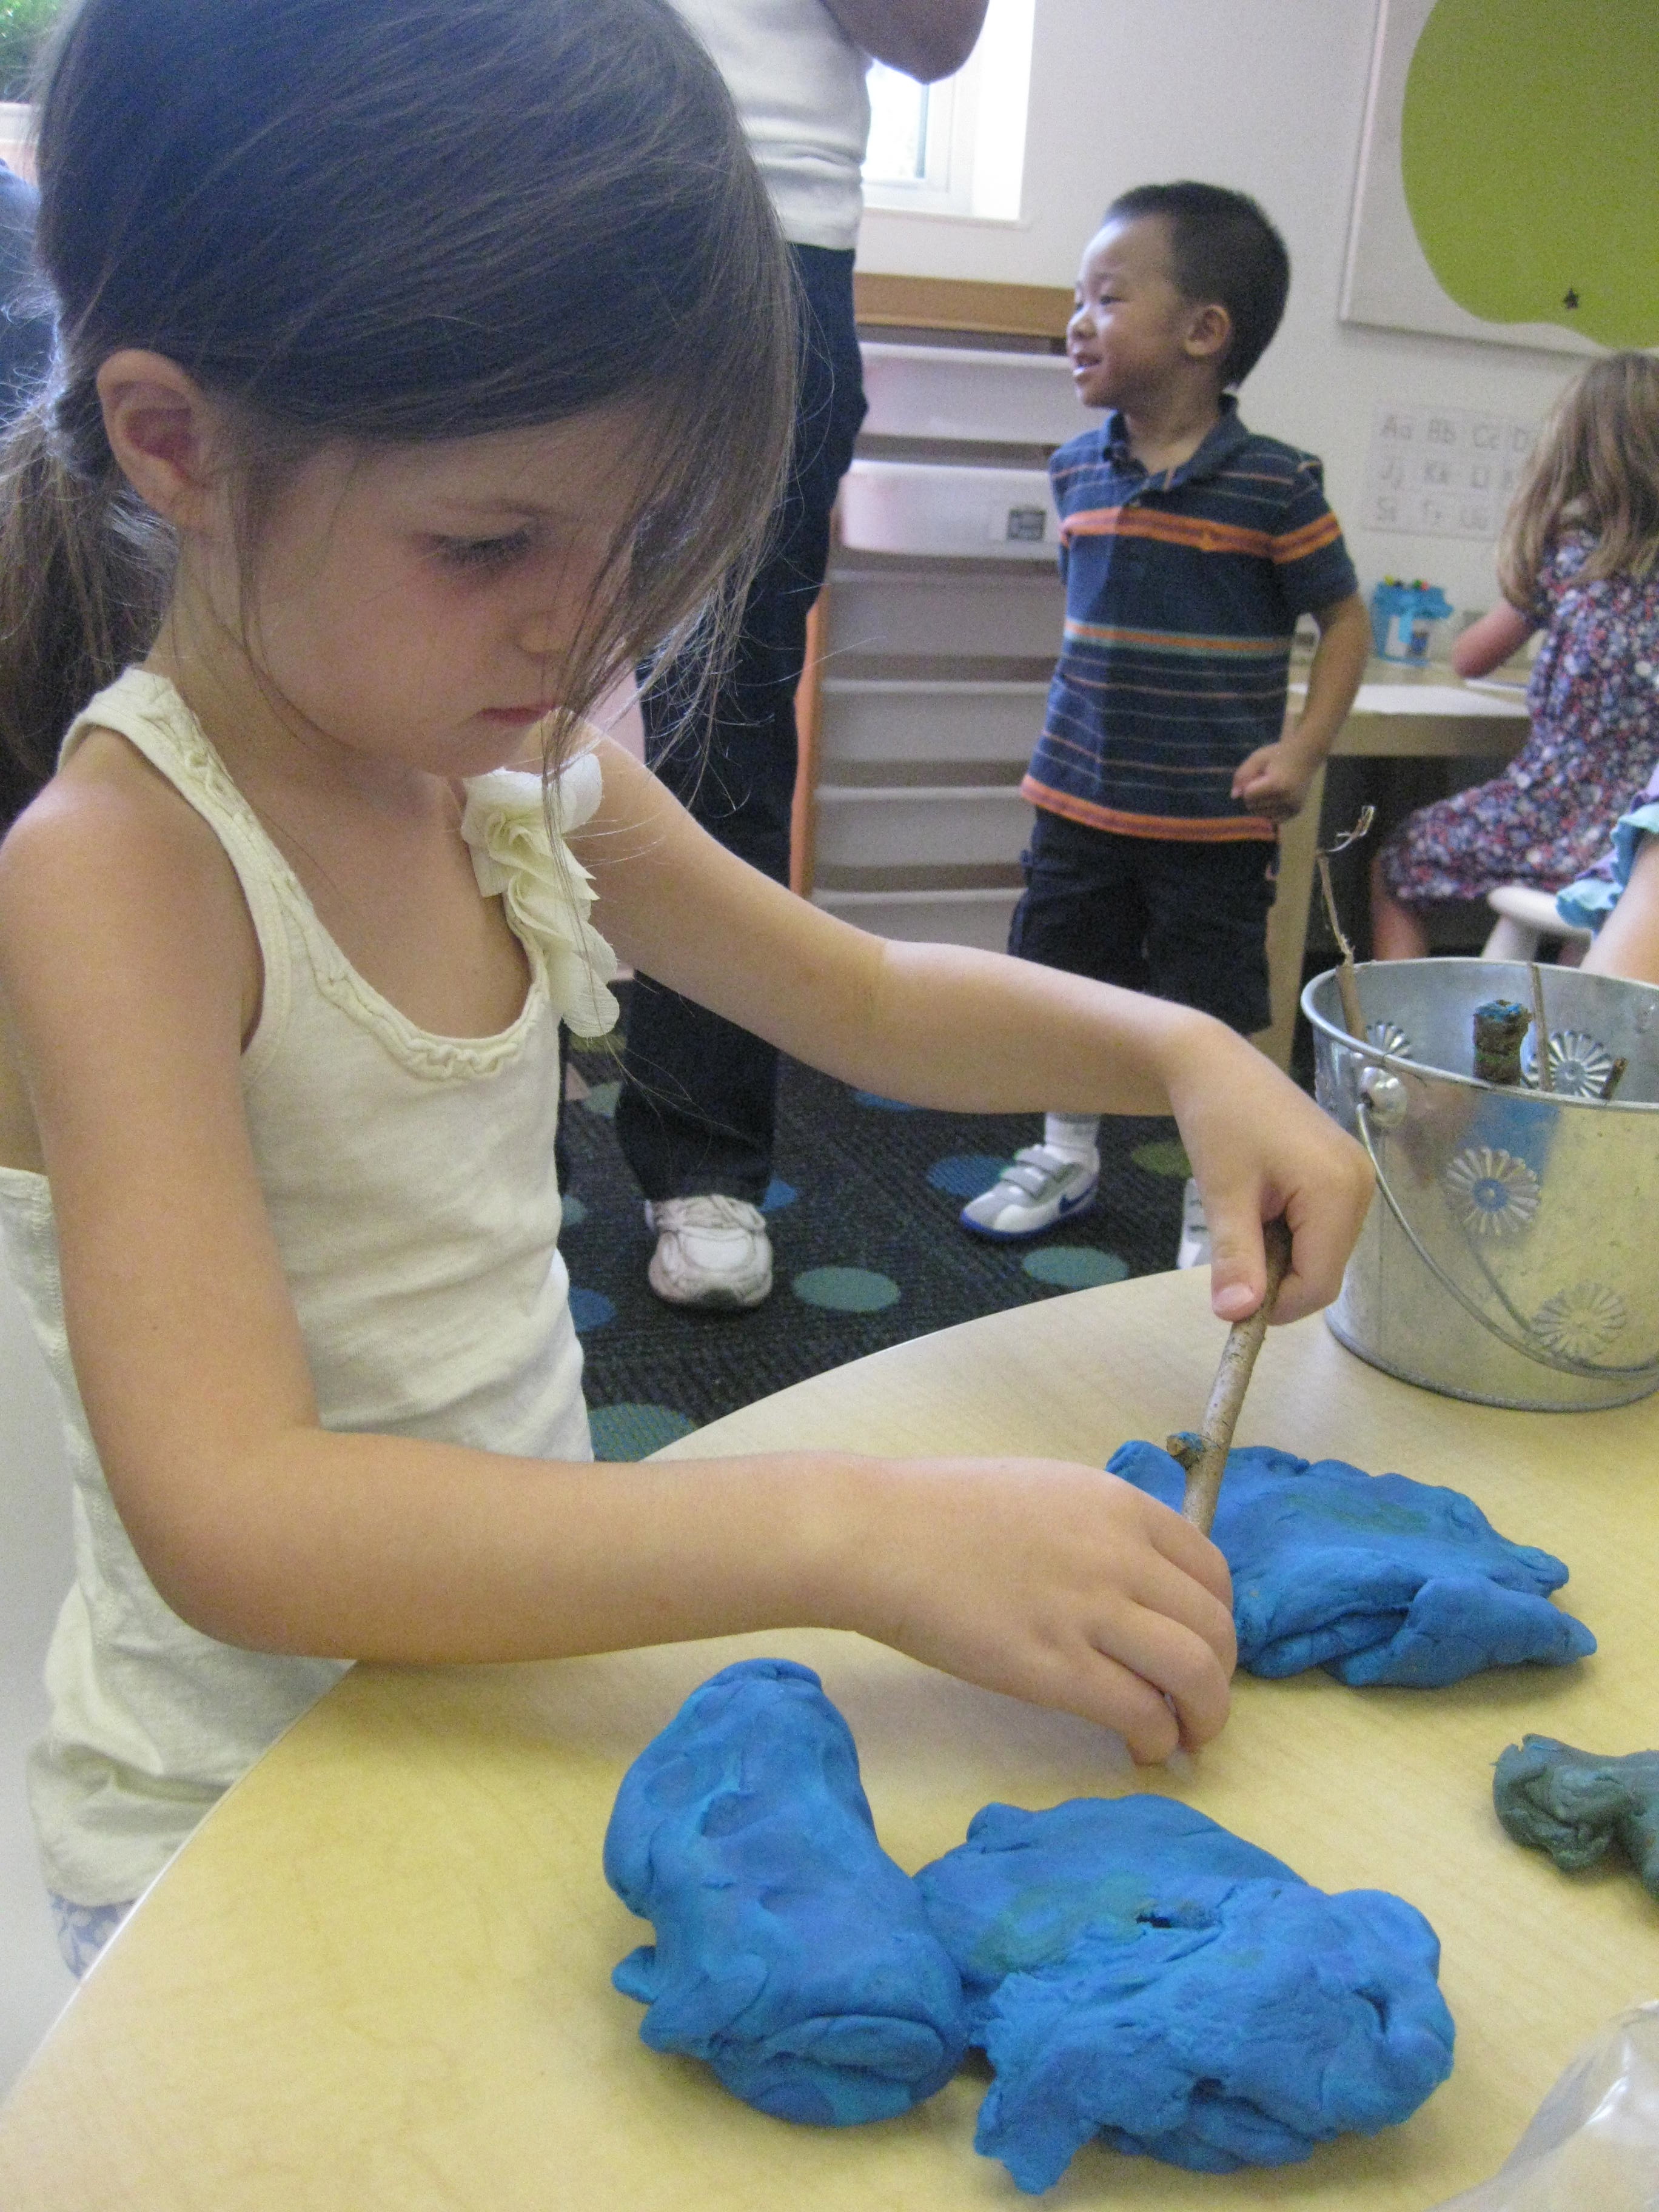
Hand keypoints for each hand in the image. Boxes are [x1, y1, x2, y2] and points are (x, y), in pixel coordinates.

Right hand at [839, 1458, 1234, 1760]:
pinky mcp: (1057, 1668)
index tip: (1199, 1649)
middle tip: (1195, 1706)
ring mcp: (1091, 1610)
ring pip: (1195, 1673)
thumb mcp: (1045, 1492)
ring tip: (1182, 1739)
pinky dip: (1155, 1740)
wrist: (879, 1535)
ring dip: (1204, 1717)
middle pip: (1215, 1627)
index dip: (1216, 1621)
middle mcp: (1121, 1554)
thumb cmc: (942, 1512)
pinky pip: (1140, 1712)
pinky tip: (1139, 1750)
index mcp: (1119, 1505)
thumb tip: (1131, 1582)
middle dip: (1218, 1679)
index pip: (1211, 1571)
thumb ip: (1098, 1531)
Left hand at [1161, 1017, 1373, 1325]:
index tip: (1231, 1296)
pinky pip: (1324, 1229)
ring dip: (1282, 1255)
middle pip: (1325, 1271)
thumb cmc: (1217, 1121)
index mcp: (1338, 1189)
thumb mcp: (1223, 1194)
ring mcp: (1358, 1178)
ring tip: (1246, 1215)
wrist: (1214, 1066)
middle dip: (1279, 1277)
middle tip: (1233, 1244)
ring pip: (1323, 1253)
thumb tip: (1236, 1316)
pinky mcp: (1345, 1173)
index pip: (1320, 1283)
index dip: (1276, 1304)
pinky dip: (1290, 1234)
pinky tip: (1262, 1205)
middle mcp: (1362, 1185)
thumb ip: (1236, 1258)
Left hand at [1230, 741, 1319, 822]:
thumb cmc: (1277, 755)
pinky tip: (1275, 798)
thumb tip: (1234, 796)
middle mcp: (1286, 798)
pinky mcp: (1296, 811)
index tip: (1258, 774)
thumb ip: (1242, 775)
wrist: (1304, 755)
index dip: (1248, 785)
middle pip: (1253, 807)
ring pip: (1261, 814)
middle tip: (1266, 780)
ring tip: (1271, 788)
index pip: (1248, 796)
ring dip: (1260, 803)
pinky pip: (1272, 819)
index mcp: (1276, 784)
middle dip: (1253, 795)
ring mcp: (1292, 806)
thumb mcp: (1257, 758)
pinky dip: (1269, 811)